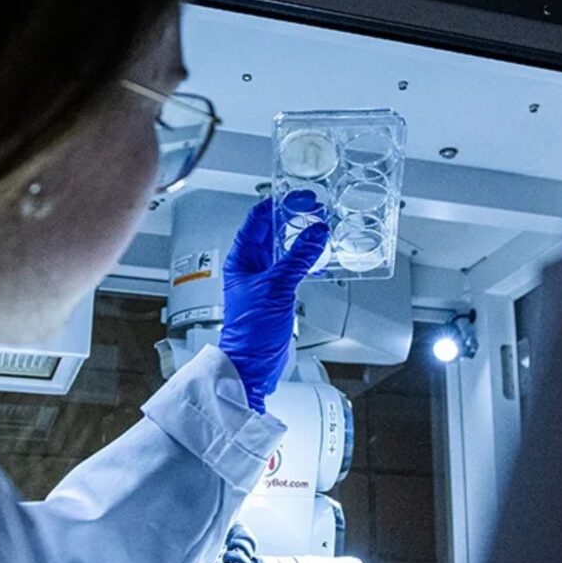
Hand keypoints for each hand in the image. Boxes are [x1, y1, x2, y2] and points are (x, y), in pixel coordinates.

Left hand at [219, 197, 329, 413]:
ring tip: (320, 228)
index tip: (301, 197)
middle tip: (316, 209)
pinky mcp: (276, 294)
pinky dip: (306, 259)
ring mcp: (264, 280)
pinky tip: (318, 258)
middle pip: (271, 231)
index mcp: (241, 259)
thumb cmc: (249, 332)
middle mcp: (250, 267)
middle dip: (294, 218)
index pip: (257, 218)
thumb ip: (299, 257)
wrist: (253, 365)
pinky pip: (292, 267)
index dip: (279, 203)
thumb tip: (316, 232)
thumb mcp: (278, 287)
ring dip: (301, 238)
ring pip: (284, 248)